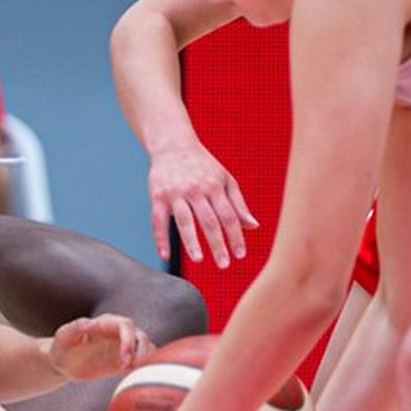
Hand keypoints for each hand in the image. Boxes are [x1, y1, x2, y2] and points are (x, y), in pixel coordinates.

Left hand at [47, 314, 149, 381]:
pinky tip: (128, 376)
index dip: (128, 339)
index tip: (123, 357)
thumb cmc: (61, 345)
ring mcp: (123, 347)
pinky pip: (141, 362)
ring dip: (144, 361)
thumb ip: (75, 327)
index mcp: (105, 323)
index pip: (126, 325)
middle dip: (139, 352)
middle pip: (141, 337)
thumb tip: (89, 323)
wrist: (62, 362)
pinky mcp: (124, 361)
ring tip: (127, 372)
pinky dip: (141, 369)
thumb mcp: (63, 335)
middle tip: (125, 368)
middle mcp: (118, 333)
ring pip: (146, 349)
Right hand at [147, 142, 257, 268]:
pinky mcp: (158, 196)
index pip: (229, 216)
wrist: (173, 145)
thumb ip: (238, 204)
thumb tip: (253, 226)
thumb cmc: (202, 165)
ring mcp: (175, 193)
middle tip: (224, 265)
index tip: (240, 255)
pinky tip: (164, 255)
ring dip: (191, 241)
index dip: (236, 236)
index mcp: (215, 186)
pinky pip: (158, 220)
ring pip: (184, 221)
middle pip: (209, 220)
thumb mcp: (225, 180)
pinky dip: (160, 238)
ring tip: (199, 260)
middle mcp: (196, 190)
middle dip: (217, 244)